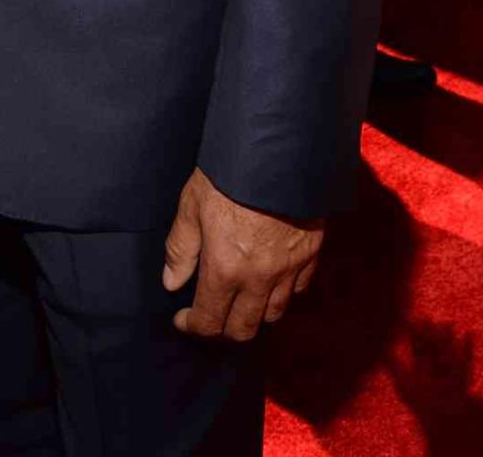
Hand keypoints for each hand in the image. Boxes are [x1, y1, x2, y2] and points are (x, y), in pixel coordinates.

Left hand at [162, 168, 322, 341]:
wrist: (277, 152)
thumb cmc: (228, 175)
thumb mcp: (191, 205)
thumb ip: (181, 248)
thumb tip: (171, 282)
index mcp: (225, 269)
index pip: (209, 321)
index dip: (192, 326)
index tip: (182, 319)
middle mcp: (259, 279)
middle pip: (244, 329)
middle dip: (222, 329)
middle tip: (209, 315)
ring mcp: (289, 270)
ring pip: (273, 314)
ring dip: (254, 315)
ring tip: (239, 300)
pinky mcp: (310, 255)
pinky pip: (297, 290)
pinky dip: (282, 294)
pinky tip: (269, 281)